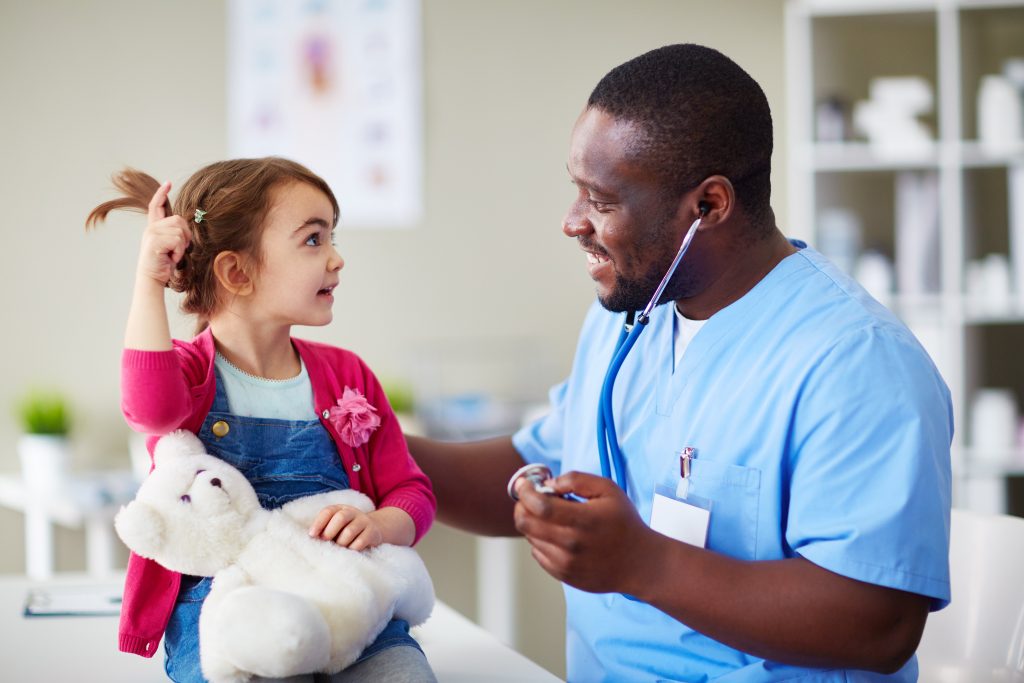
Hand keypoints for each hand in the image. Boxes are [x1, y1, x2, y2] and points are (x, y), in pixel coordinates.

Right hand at [136, 181, 190, 286]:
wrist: (152, 278)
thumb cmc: (163, 264)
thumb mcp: (170, 246)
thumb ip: (174, 233)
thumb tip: (186, 226)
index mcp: (154, 227)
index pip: (156, 206)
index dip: (161, 194)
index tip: (167, 183)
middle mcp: (151, 228)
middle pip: (178, 220)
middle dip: (185, 235)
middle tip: (179, 249)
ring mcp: (152, 234)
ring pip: (180, 231)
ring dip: (182, 246)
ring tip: (173, 255)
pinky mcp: (155, 242)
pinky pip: (178, 240)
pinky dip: (179, 251)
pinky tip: (171, 258)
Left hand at [309, 504, 383, 550]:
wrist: (373, 529)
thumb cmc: (347, 529)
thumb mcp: (336, 525)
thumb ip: (325, 528)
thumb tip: (312, 538)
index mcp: (340, 509)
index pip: (328, 511)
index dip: (319, 523)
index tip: (312, 535)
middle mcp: (353, 512)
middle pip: (341, 517)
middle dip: (330, 531)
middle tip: (326, 541)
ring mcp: (364, 521)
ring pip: (350, 532)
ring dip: (341, 542)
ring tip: (339, 547)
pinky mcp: (372, 532)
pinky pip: (360, 542)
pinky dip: (352, 548)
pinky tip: (350, 550)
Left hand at [513, 471, 657, 594]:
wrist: (639, 563)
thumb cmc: (624, 523)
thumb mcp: (608, 490)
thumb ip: (577, 480)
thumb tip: (549, 484)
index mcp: (583, 520)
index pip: (539, 506)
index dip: (525, 492)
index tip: (524, 484)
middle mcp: (571, 544)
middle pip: (526, 523)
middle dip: (521, 506)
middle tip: (530, 498)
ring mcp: (565, 563)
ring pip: (530, 538)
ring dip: (533, 523)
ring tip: (554, 517)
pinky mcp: (563, 575)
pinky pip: (538, 554)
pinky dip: (540, 540)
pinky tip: (558, 534)